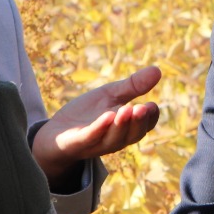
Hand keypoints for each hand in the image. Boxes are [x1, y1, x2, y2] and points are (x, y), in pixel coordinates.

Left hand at [33, 66, 162, 183]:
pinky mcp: (77, 143)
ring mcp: (97, 143)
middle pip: (133, 134)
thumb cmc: (87, 114)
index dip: (150, 117)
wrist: (56, 132)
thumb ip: (133, 86)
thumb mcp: (110, 95)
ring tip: (128, 109)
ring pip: (114, 139)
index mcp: (127, 127)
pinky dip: (99, 128)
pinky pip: (91, 137)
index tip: (152, 106)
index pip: (145, 126)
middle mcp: (116, 139)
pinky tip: (107, 115)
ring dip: (121, 125)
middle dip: (139, 122)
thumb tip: (158, 70)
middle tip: (143, 107)